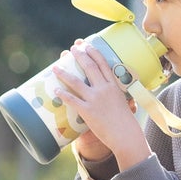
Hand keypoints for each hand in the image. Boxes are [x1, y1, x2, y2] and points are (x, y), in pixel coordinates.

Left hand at [55, 42, 149, 169]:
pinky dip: (63, 94)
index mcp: (114, 85)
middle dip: (80, 55)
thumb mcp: (123, 102)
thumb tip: (105, 92)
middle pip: (90, 67)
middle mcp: (104, 89)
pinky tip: (56, 89)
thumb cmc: (125, 121)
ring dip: (64, 73)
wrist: (125, 134)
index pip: (103, 64)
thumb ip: (114, 95)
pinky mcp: (87, 111)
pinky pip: (72, 100)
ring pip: (77, 82)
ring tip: (55, 67)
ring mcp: (95, 99)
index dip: (94, 52)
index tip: (87, 44)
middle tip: (72, 48)